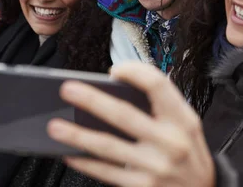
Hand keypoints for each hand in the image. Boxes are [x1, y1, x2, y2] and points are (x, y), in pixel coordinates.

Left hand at [47, 62, 214, 186]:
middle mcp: (171, 142)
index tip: (114, 70)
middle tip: (67, 89)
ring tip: (54, 126)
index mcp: (183, 119)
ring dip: (78, 134)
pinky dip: (85, 162)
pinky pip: (107, 173)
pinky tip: (69, 153)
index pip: (157, 85)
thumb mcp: (186, 124)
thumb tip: (115, 84)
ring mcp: (156, 167)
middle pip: (124, 115)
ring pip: (108, 146)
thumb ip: (160, 105)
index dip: (134, 72)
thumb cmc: (187, 151)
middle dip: (92, 100)